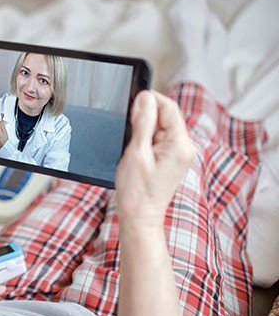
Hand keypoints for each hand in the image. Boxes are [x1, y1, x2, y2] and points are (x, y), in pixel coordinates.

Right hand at [115, 91, 195, 226]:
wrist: (140, 217)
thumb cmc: (137, 191)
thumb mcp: (136, 153)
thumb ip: (143, 123)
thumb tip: (145, 98)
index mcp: (180, 144)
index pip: (168, 106)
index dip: (149, 100)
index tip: (131, 104)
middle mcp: (185, 147)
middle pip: (165, 116)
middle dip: (145, 119)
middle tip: (130, 135)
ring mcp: (180, 154)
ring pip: (160, 127)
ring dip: (144, 131)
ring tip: (134, 150)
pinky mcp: (172, 159)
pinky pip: (159, 139)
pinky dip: (146, 141)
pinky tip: (138, 154)